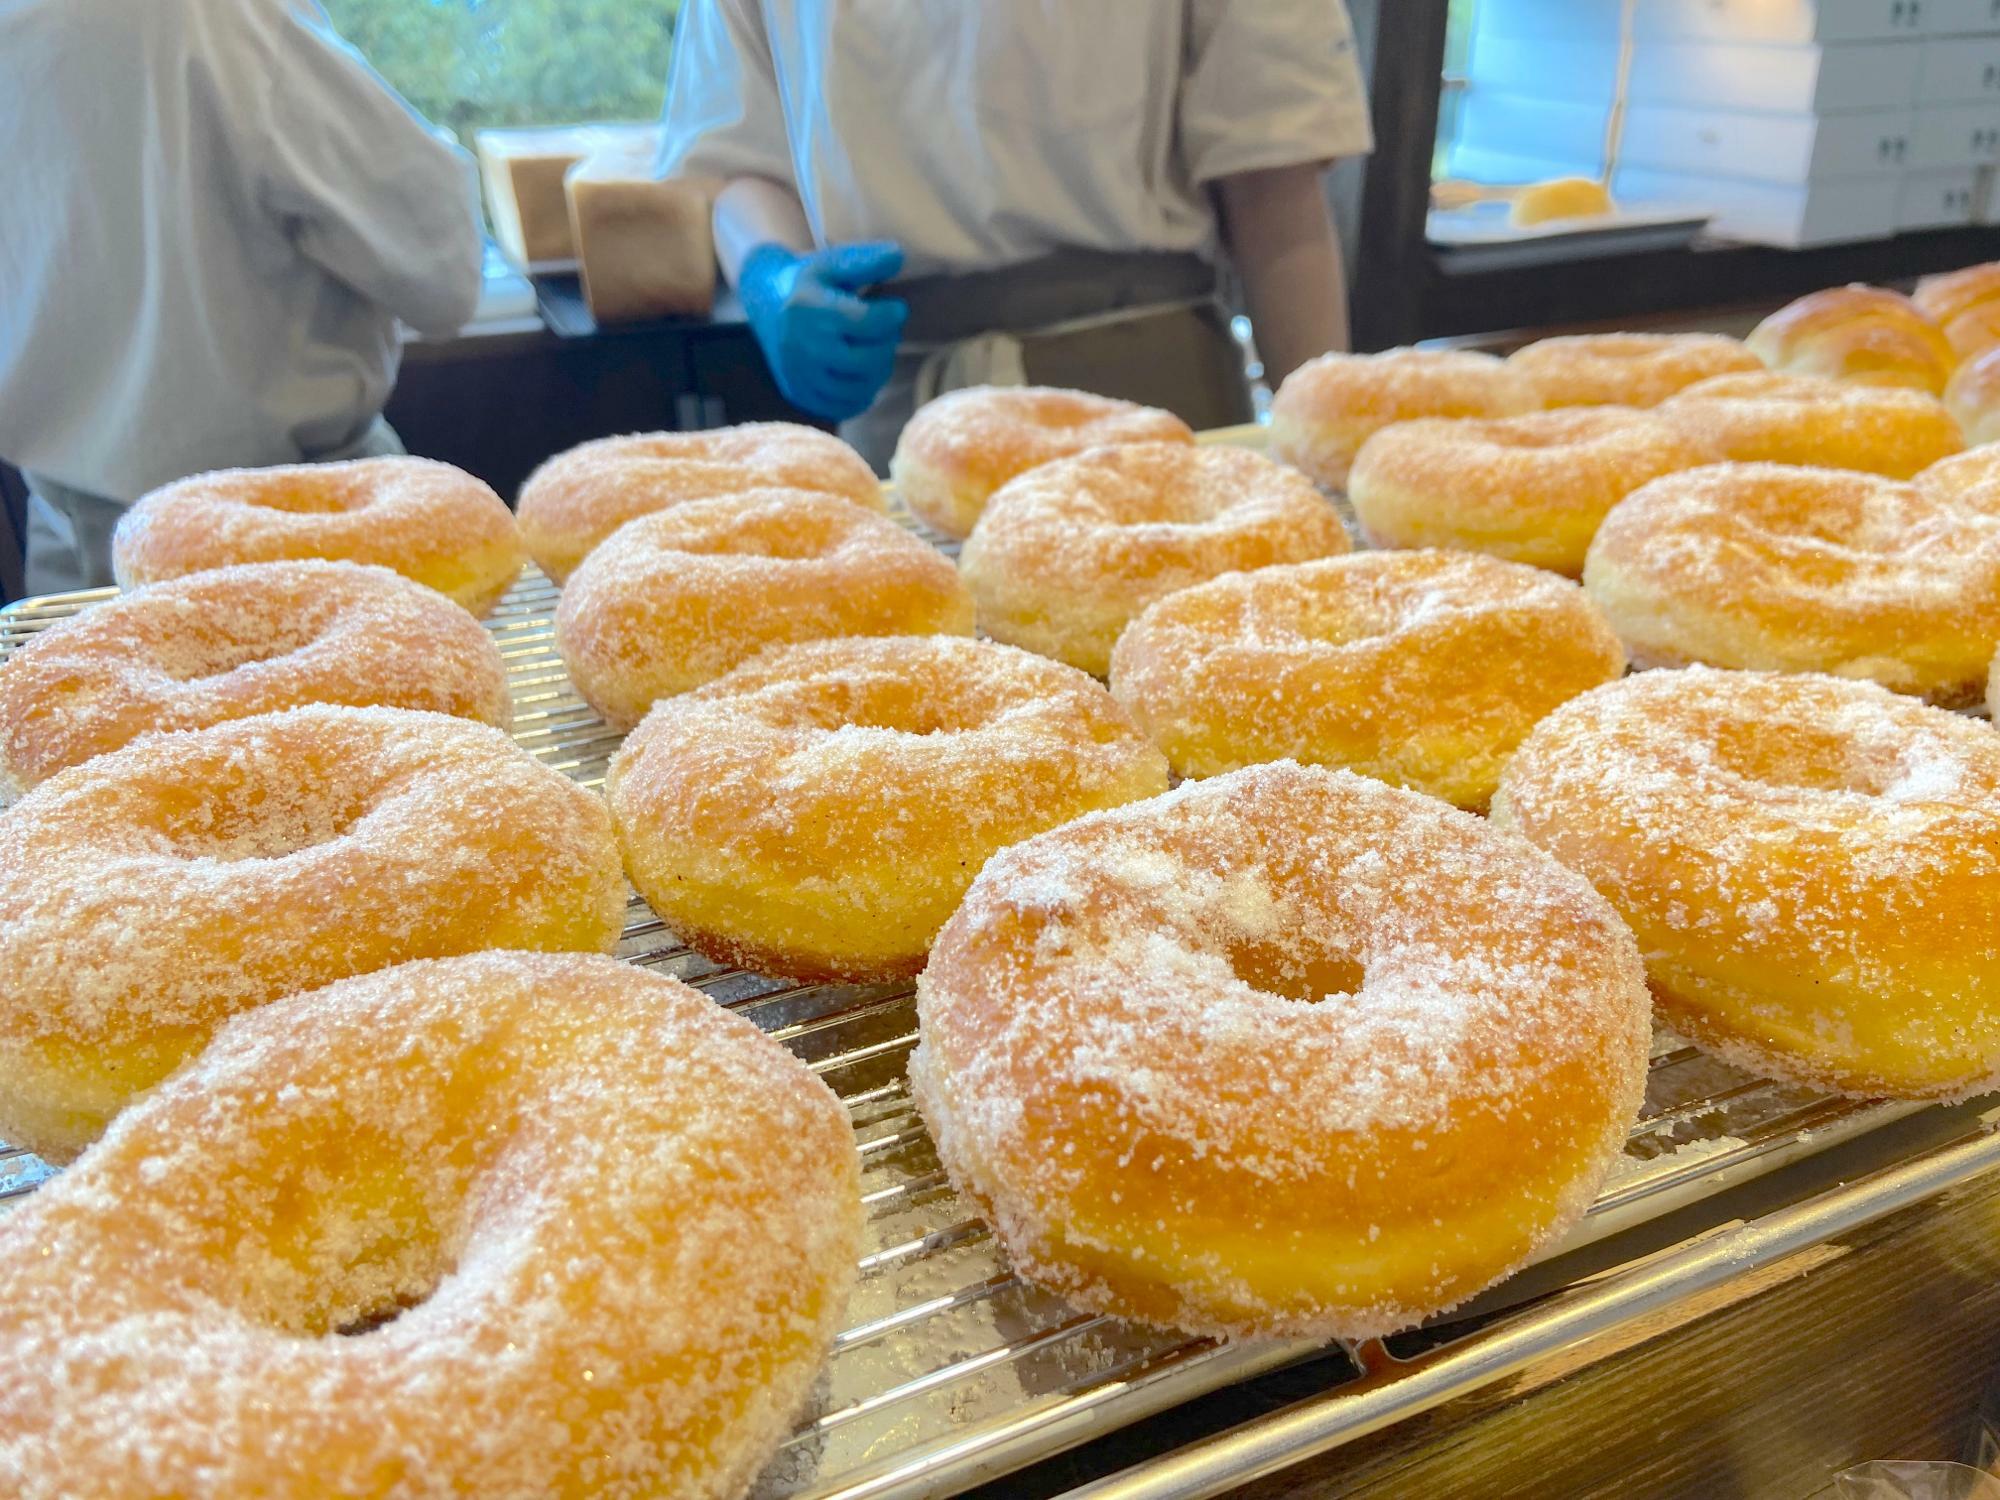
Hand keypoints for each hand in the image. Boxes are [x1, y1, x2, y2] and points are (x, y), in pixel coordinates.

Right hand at [738, 240, 908, 421]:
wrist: (765, 300)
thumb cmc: (808, 280)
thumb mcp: (834, 261)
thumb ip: (868, 260)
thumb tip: (899, 257)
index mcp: (810, 310)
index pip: (868, 323)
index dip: (893, 316)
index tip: (896, 308)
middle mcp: (802, 346)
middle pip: (867, 360)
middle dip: (886, 343)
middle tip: (885, 331)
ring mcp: (799, 375)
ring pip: (859, 387)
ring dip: (878, 370)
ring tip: (875, 350)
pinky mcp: (799, 393)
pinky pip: (843, 407)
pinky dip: (862, 394)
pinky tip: (863, 373)